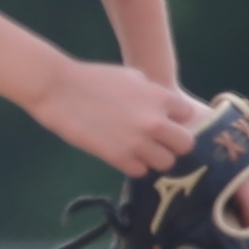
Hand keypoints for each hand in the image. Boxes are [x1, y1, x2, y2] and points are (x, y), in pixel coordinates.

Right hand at [28, 53, 205, 178]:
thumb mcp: (132, 76)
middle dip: (173, 144)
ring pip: (166, 163)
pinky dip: (134, 166)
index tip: (164, 121)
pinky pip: (140, 171)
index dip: (176, 119)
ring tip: (140, 151)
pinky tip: (123, 155)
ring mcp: (137, 142)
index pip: (188, 116)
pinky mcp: (118, 157)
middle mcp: (155, 121)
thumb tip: (164, 109)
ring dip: (155, 158)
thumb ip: (153, 94)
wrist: (60, 89)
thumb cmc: (94, 78)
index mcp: (160, 96)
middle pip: (185, 145)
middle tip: (158, 141)